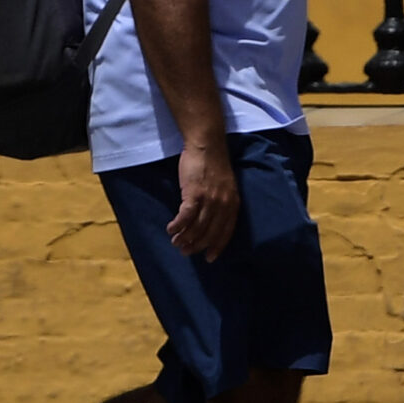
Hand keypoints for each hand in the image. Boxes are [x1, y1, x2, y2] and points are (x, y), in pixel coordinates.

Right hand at [168, 138, 241, 260]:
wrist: (207, 144)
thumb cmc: (214, 164)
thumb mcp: (226, 187)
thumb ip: (221, 203)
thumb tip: (210, 221)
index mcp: (233, 204)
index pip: (226, 232)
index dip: (217, 246)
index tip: (209, 258)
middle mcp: (223, 205)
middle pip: (209, 233)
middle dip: (196, 245)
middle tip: (185, 251)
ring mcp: (209, 200)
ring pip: (196, 227)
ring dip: (185, 238)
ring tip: (176, 242)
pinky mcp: (194, 193)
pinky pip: (185, 217)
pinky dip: (177, 226)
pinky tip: (170, 229)